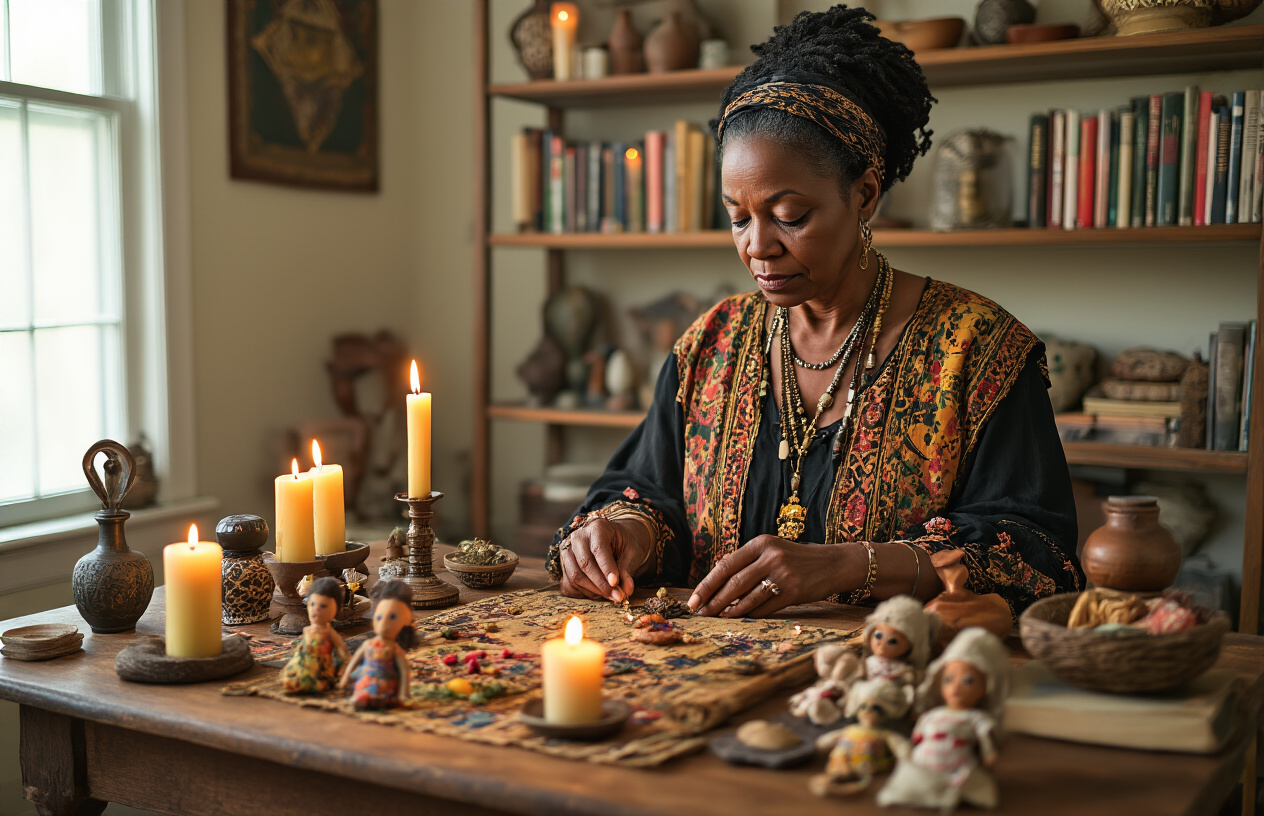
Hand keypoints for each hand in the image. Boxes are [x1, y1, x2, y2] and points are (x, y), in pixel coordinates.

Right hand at [558, 517, 650, 602]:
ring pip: (575, 576)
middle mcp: (579, 536)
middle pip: (584, 564)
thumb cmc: (624, 545)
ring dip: (593, 591)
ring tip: (611, 596)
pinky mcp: (564, 564)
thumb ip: (627, 570)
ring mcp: (568, 550)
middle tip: (617, 596)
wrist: (615, 541)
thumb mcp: (632, 553)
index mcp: (598, 527)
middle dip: (601, 584)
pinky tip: (599, 594)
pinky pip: (569, 584)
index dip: (606, 568)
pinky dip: (583, 593)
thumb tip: (627, 591)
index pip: (598, 549)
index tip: (616, 584)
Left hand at [687, 535, 849, 617]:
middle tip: (701, 612)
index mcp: (761, 543)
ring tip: (718, 617)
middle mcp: (771, 556)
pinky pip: (765, 607)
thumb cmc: (796, 560)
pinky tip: (741, 617)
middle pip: (734, 582)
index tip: (694, 599)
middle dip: (714, 600)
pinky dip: (750, 614)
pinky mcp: (794, 591)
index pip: (726, 565)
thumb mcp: (772, 551)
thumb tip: (716, 582)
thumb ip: (748, 563)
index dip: (707, 584)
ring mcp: (783, 573)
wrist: (832, 564)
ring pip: (748, 597)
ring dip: (730, 610)